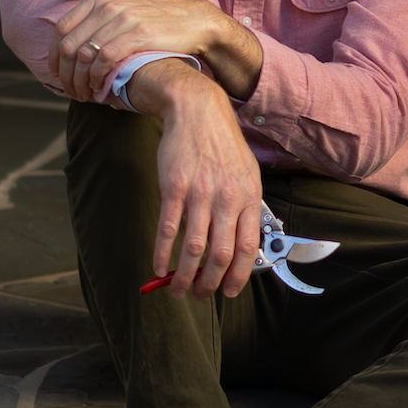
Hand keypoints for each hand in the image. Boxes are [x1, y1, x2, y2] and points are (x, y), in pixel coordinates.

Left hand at [52, 0, 250, 101]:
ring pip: (85, 55)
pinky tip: (98, 88)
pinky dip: (96, 78)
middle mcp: (109, 4)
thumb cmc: (156, 11)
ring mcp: (124, 18)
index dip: (54, 55)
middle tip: (68, 90)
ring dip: (79, 80)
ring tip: (82, 94)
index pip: (62, 28)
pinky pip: (104, 60)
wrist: (194, 21)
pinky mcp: (138, 35)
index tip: (56, 73)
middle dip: (64, 73)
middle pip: (70, 45)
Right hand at [133, 62, 261, 297]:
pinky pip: (168, 229)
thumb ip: (246, 208)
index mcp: (249, 197)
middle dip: (209, 283)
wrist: (199, 111)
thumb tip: (241, 246)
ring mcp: (199, 193)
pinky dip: (162, 253)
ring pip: (194, 247)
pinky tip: (158, 267)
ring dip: (184, 275)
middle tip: (199, 296)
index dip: (237, 276)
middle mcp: (227, 198)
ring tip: (177, 289)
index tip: (227, 291)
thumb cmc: (223, 145)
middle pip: (220, 254)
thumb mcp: (247, 174)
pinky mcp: (173, 187)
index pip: (247, 248)